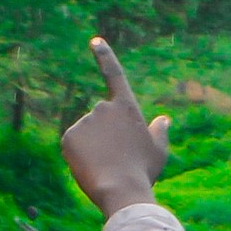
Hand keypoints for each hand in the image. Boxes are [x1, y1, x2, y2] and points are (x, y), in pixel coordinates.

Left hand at [61, 36, 171, 218]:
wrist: (120, 189)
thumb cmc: (143, 171)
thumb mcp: (158, 151)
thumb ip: (159, 132)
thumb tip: (162, 120)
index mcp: (126, 106)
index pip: (114, 74)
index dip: (105, 56)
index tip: (95, 41)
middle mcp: (102, 107)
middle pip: (101, 120)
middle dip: (105, 136)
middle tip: (117, 159)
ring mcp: (84, 121)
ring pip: (87, 134)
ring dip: (93, 147)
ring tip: (105, 165)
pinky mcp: (68, 136)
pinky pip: (73, 145)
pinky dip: (79, 155)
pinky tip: (90, 166)